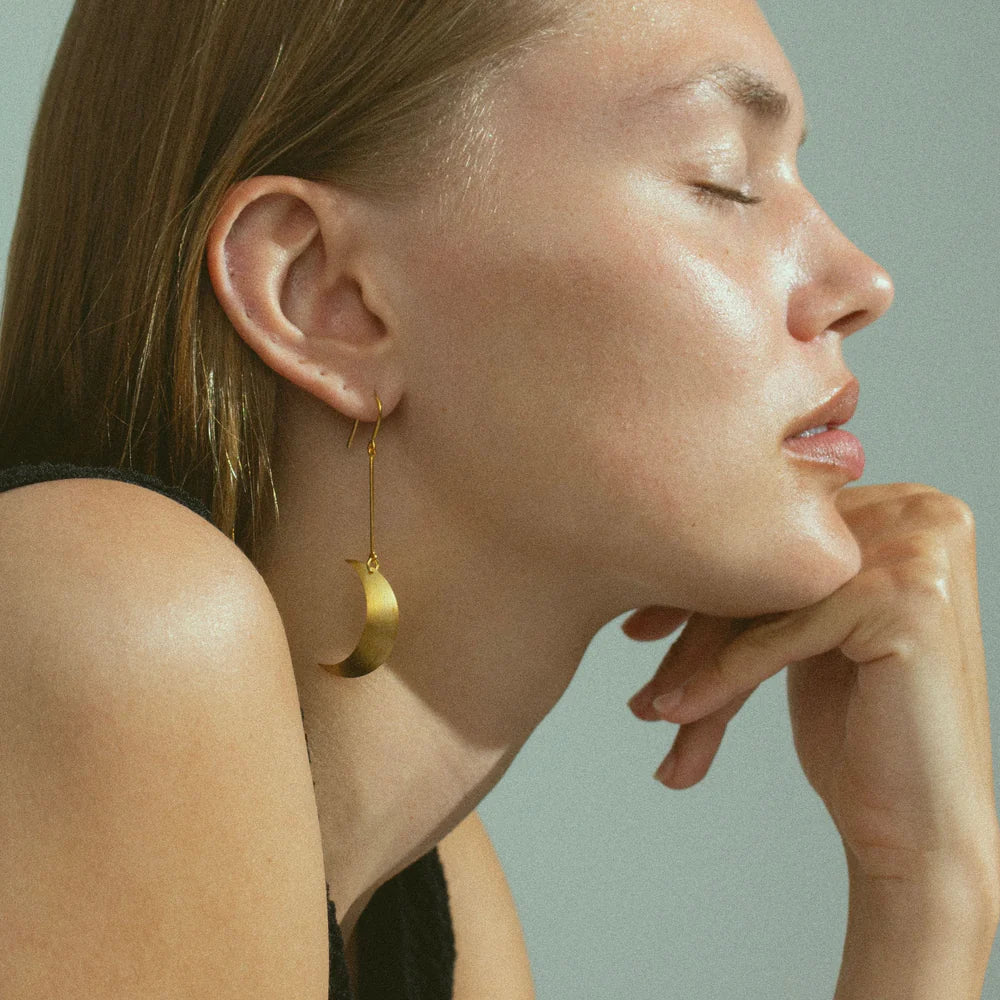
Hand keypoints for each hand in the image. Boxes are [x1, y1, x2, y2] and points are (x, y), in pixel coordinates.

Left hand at [624, 484, 999, 890]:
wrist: (921, 824)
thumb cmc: (859, 727)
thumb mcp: (805, 629)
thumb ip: (764, 574)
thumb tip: (653, 537)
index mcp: (900, 505)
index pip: (775, 537)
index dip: (700, 583)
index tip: (642, 624)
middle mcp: (921, 511)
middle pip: (770, 566)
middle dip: (692, 626)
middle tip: (640, 682)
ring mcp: (921, 550)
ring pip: (768, 597)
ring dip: (697, 658)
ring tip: (652, 710)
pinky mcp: (908, 598)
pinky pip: (782, 631)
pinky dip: (724, 674)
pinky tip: (684, 715)